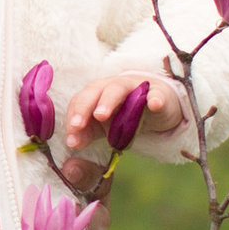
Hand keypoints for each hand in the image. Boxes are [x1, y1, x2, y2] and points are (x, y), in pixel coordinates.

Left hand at [59, 71, 184, 187]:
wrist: (156, 104)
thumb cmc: (124, 113)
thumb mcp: (103, 125)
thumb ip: (87, 133)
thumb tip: (72, 143)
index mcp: (97, 92)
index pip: (80, 100)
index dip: (74, 117)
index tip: (71, 137)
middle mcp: (113, 86)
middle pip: (96, 90)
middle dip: (84, 106)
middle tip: (78, 124)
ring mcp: (135, 87)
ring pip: (119, 88)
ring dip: (108, 100)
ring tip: (101, 115)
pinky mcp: (157, 94)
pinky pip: (155, 94)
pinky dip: (155, 99)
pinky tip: (154, 104)